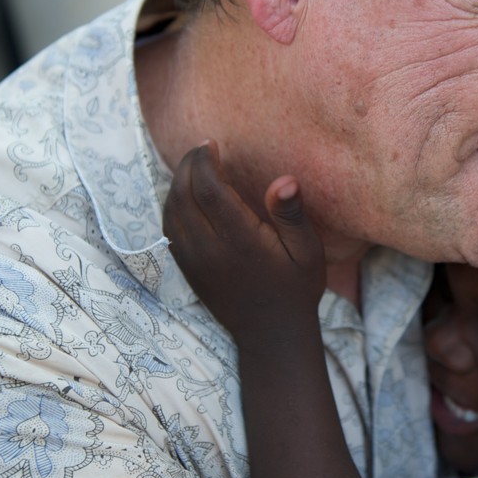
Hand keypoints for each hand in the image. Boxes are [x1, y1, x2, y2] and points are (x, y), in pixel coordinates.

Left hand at [164, 142, 325, 339]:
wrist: (271, 334)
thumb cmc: (296, 288)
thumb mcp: (308, 251)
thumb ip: (292, 215)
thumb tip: (284, 181)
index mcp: (240, 241)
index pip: (208, 189)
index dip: (205, 160)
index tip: (212, 143)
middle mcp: (210, 250)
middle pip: (183, 195)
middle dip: (189, 165)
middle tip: (203, 148)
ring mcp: (194, 261)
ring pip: (171, 210)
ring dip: (178, 182)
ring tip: (195, 165)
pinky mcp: (187, 269)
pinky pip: (169, 228)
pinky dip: (172, 203)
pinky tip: (187, 193)